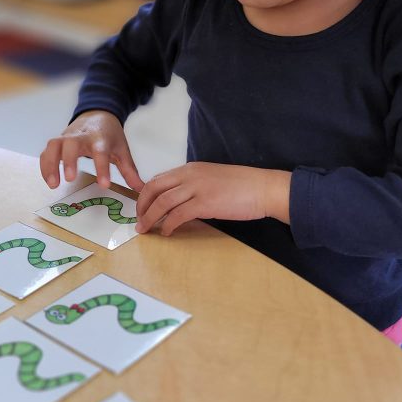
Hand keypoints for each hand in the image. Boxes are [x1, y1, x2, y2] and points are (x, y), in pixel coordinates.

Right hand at [39, 111, 144, 191]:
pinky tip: (48, 180)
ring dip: (51, 164)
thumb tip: (141, 190)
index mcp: (100, 138)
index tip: (104, 184)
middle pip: (72, 144)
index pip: (101, 152)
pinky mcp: (57, 141)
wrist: (97, 113)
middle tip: (70, 179)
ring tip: (53, 184)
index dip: (102, 167)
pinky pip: (46, 152)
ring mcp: (67, 137)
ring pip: (54, 146)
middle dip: (69, 160)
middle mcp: (81, 136)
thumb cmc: (109, 135)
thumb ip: (129, 171)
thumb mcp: (122, 150)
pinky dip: (44, 165)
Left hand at [134, 163, 290, 234]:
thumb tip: (179, 203)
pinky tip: (166, 232)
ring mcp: (196, 188)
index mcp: (190, 169)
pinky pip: (177, 215)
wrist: (263, 188)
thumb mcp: (212, 179)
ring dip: (150, 218)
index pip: (158, 179)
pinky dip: (168, 225)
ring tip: (145, 229)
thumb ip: (194, 186)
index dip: (145, 195)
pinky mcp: (204, 203)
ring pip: (162, 202)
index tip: (142, 208)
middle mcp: (189, 175)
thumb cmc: (242, 186)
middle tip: (139, 220)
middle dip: (142, 206)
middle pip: (153, 189)